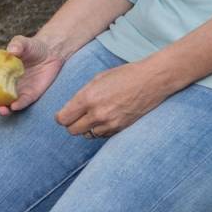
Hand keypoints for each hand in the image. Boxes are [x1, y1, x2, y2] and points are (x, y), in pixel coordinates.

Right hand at [0, 34, 63, 115]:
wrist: (51, 54)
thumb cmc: (32, 47)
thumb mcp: (23, 42)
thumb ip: (17, 44)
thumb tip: (11, 50)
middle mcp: (0, 86)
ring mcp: (14, 93)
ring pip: (2, 106)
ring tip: (2, 110)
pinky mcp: (28, 97)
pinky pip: (20, 104)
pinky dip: (16, 106)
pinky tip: (15, 106)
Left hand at [55, 60, 173, 138]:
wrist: (151, 80)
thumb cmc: (123, 75)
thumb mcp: (97, 80)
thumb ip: (82, 95)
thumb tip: (71, 109)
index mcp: (88, 98)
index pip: (63, 118)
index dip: (61, 117)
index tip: (63, 115)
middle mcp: (97, 113)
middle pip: (72, 130)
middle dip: (71, 124)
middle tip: (76, 117)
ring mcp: (110, 123)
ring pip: (88, 135)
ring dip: (87, 128)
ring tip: (93, 116)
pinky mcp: (121, 129)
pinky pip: (103, 135)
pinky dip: (100, 130)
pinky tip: (105, 118)